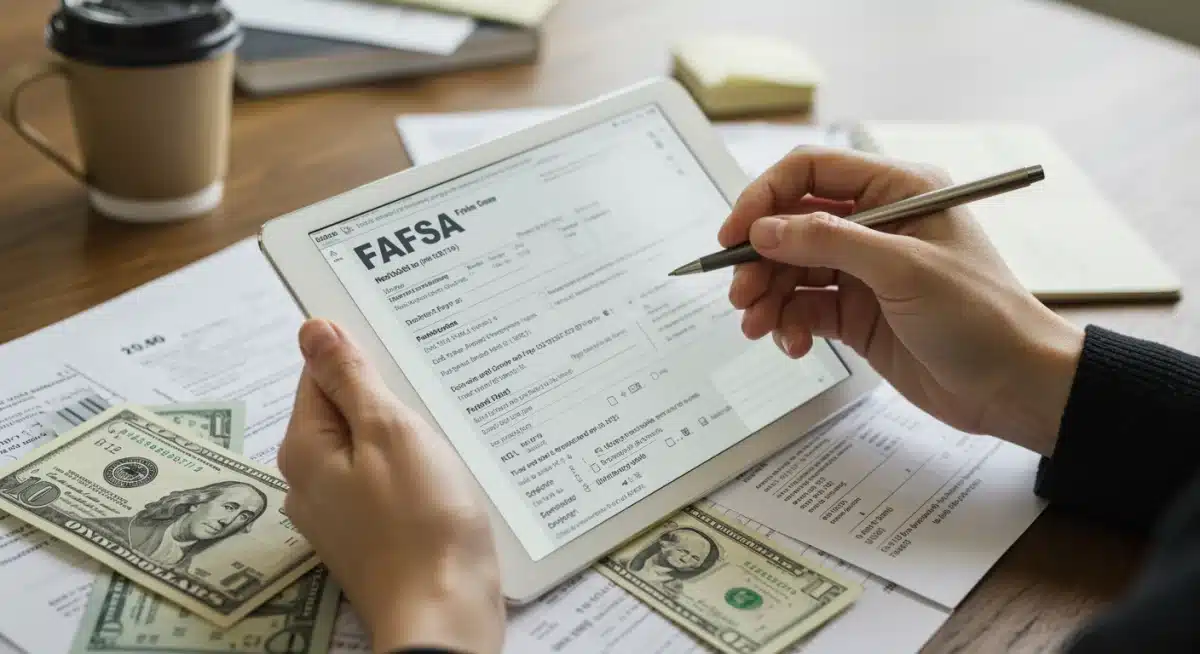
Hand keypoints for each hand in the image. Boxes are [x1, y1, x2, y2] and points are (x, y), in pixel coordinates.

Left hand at [278, 319, 503, 653]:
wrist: (444, 613)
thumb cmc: (421, 520)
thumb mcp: (389, 431)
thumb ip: (350, 379)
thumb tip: (313, 328)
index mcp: (305, 450)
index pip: (320, 375)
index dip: (362, 357)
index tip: (406, 353)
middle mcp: (310, 483)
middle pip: (345, 413)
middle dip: (388, 399)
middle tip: (434, 392)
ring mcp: (340, 515)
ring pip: (371, 451)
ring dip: (405, 436)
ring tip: (445, 432)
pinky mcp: (371, 538)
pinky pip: (386, 485)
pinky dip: (413, 472)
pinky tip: (444, 474)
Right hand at [720, 147, 1083, 455]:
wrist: (1014, 386)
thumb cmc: (981, 316)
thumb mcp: (904, 269)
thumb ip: (830, 242)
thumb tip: (764, 229)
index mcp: (897, 190)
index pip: (811, 172)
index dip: (765, 198)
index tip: (734, 235)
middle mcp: (875, 224)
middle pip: (791, 225)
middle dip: (760, 259)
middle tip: (741, 294)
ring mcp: (863, 270)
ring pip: (791, 270)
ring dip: (767, 296)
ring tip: (757, 326)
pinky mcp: (857, 313)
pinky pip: (803, 309)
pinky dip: (788, 324)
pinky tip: (792, 345)